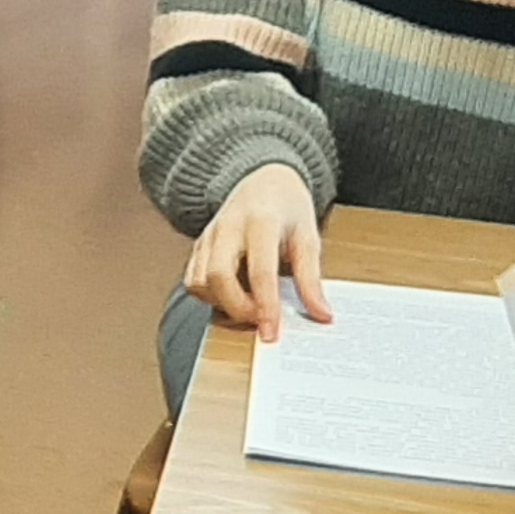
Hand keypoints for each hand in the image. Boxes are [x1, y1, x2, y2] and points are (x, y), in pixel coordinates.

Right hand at [184, 163, 331, 341]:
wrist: (263, 180)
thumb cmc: (287, 207)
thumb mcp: (308, 236)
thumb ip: (311, 278)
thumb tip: (321, 314)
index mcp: (261, 220)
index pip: (260, 270)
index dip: (265, 306)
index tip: (271, 333)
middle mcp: (229, 226)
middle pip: (218, 277)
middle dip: (237, 309)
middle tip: (260, 322)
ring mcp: (209, 235)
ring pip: (200, 281)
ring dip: (222, 304)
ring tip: (249, 307)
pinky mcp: (198, 245)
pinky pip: (193, 280)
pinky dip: (210, 296)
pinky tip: (233, 296)